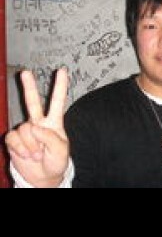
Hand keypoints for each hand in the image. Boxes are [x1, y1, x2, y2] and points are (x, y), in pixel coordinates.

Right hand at [5, 68, 69, 186]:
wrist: (42, 177)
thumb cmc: (56, 161)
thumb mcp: (61, 151)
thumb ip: (51, 137)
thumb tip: (34, 127)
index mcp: (54, 122)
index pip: (57, 101)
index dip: (60, 86)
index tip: (63, 70)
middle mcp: (38, 123)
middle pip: (33, 102)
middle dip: (29, 87)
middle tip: (25, 72)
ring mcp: (25, 131)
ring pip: (24, 128)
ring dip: (30, 145)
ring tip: (36, 154)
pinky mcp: (14, 140)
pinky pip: (13, 138)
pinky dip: (20, 149)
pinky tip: (26, 155)